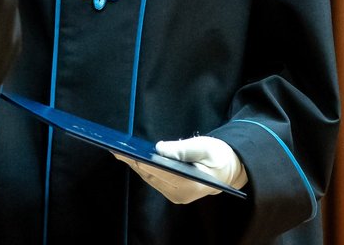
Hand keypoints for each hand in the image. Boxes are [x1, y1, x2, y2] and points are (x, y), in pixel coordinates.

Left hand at [114, 136, 246, 204]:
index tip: (126, 152)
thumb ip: (183, 149)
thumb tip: (159, 148)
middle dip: (133, 161)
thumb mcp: (204, 147)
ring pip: (149, 178)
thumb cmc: (218, 156)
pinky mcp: (172, 193)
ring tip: (119, 150)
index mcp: (190, 185)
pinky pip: (153, 179)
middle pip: (151, 175)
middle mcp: (181, 194)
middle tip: (116, 148)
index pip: (160, 172)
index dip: (142, 160)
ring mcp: (176, 196)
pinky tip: (131, 157)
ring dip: (134, 164)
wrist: (227, 171)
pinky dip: (142, 167)